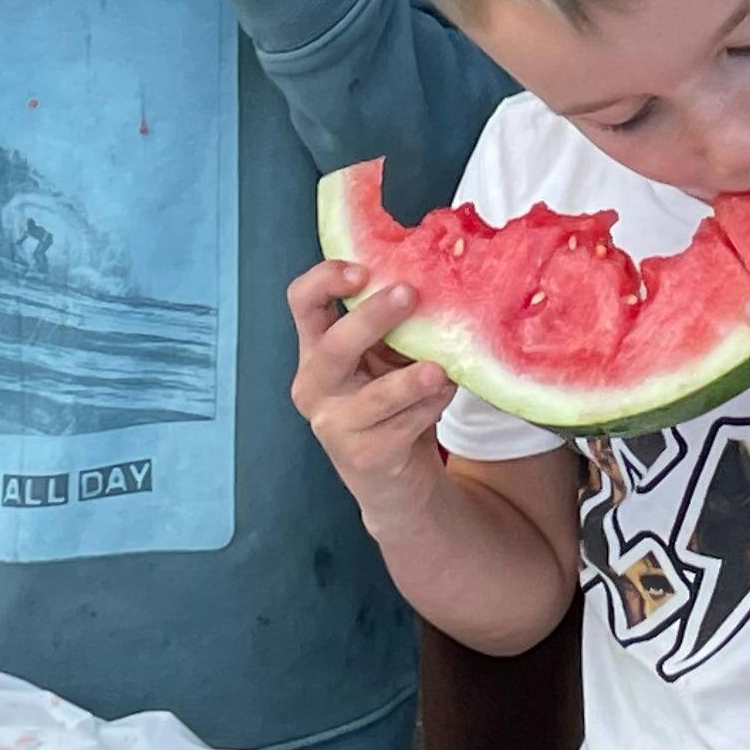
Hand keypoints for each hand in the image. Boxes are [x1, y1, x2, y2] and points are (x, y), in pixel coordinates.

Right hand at [285, 259, 455, 535]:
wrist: (394, 479)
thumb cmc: (392, 401)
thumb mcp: (386, 355)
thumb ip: (395, 321)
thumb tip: (436, 271)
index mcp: (316, 348)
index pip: (302, 302)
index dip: (325, 279)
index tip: (362, 270)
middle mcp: (313, 385)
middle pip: (333, 345)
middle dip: (372, 318)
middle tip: (410, 295)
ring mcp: (333, 424)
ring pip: (373, 396)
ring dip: (411, 379)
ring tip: (440, 368)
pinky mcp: (361, 457)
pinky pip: (401, 426)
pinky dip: (429, 406)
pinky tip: (447, 393)